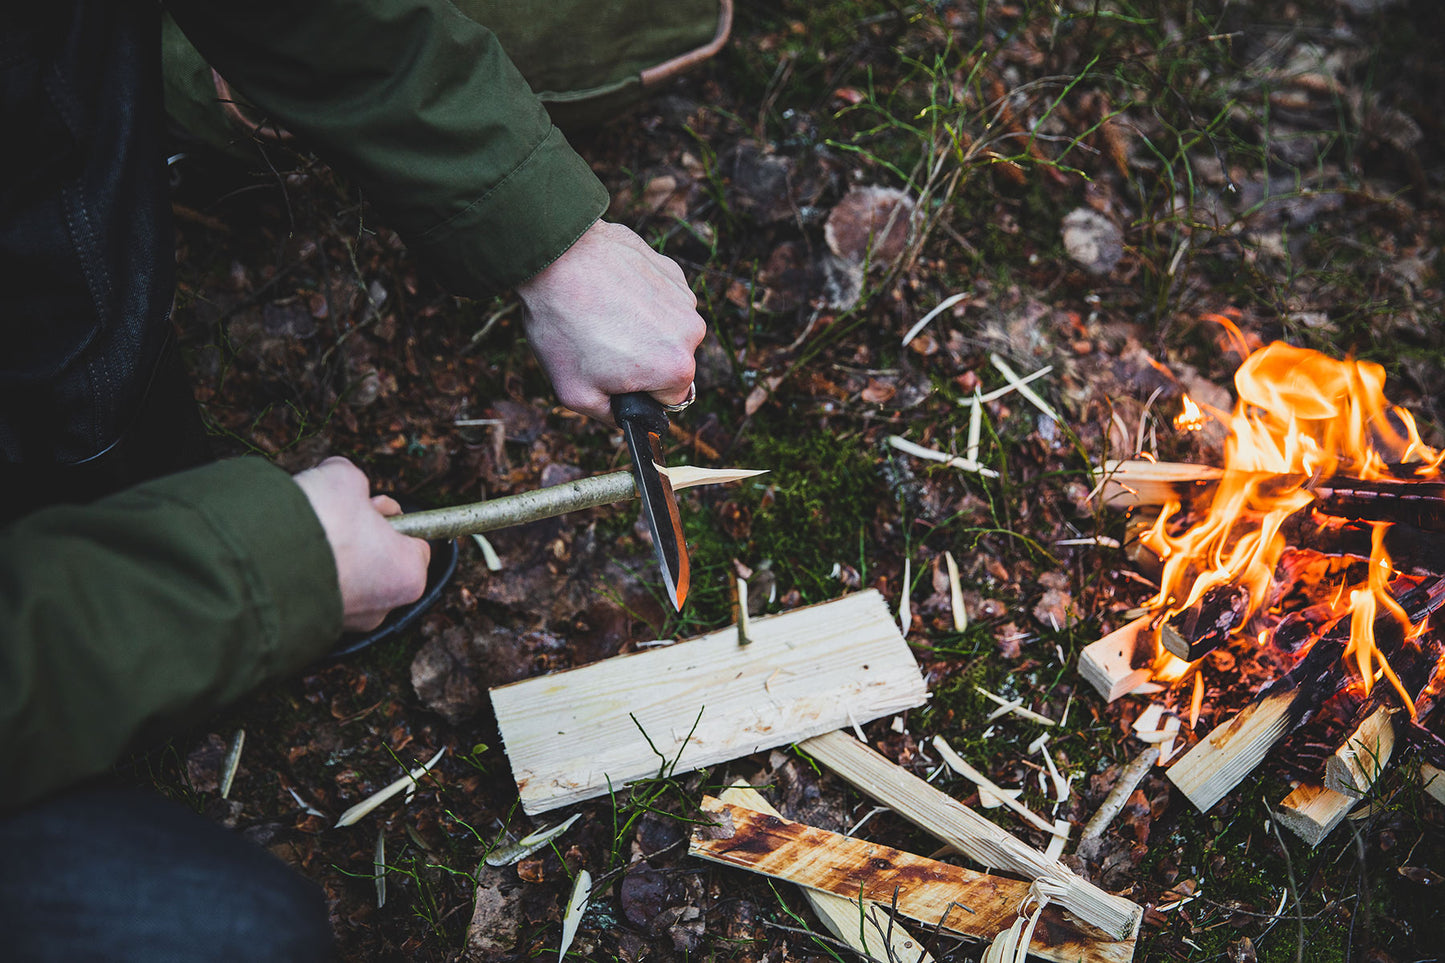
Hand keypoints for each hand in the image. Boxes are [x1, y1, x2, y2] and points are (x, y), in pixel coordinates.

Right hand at [292, 457, 430, 632]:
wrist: (259, 562)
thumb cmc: (317, 524)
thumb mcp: (343, 479)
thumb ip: (352, 482)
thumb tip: (342, 481)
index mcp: (408, 574)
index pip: (416, 543)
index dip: (391, 517)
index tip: (370, 506)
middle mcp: (382, 607)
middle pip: (379, 561)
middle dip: (359, 535)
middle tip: (338, 515)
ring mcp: (345, 622)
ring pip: (346, 578)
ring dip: (330, 553)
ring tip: (306, 532)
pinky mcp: (309, 627)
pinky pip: (316, 592)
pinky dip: (306, 573)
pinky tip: (289, 553)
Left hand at [518, 220, 705, 422]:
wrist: (555, 256)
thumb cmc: (564, 326)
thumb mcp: (575, 393)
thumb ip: (609, 416)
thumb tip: (624, 419)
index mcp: (676, 369)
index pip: (668, 400)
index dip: (637, 393)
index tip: (611, 375)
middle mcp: (691, 332)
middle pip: (670, 363)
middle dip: (640, 360)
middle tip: (599, 344)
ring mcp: (683, 297)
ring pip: (666, 330)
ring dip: (640, 329)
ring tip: (601, 315)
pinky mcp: (671, 270)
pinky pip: (660, 300)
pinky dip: (639, 300)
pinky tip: (608, 293)